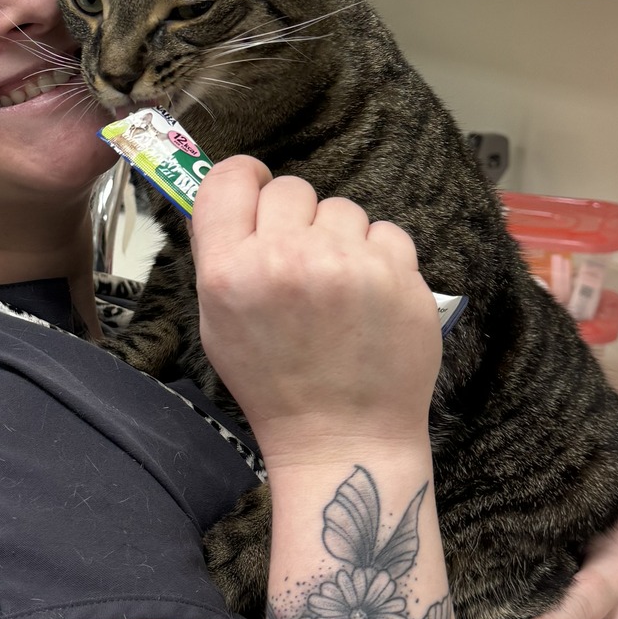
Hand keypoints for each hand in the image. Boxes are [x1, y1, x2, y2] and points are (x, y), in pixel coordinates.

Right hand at [190, 157, 440, 470]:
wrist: (344, 439)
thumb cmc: (276, 386)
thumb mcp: (219, 325)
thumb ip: (219, 257)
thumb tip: (223, 196)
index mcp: (230, 272)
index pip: (229, 180)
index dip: (244, 178)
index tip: (255, 191)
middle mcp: (286, 258)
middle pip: (289, 188)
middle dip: (294, 219)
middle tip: (299, 262)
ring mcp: (347, 264)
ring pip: (341, 208)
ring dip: (339, 238)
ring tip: (338, 290)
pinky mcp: (399, 273)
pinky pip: (385, 231)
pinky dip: (378, 257)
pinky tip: (369, 298)